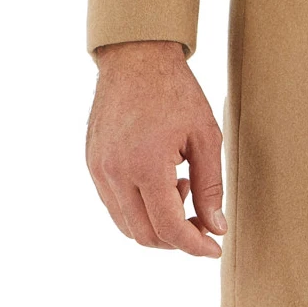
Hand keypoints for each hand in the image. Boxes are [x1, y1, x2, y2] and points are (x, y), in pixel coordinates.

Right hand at [86, 40, 225, 257]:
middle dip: (176, 240)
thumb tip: (216, 227)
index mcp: (145, 166)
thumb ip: (210, 186)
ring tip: (182, 190)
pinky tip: (161, 182)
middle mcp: (114, 173)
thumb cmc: (176, 92)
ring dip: (157, 224)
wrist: (136, 57)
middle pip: (144, 235)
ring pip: (125, 225)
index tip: (214, 249)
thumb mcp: (205, 136)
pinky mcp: (91, 163)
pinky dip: (138, 209)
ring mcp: (98, 170)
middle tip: (202, 225)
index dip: (194, 246)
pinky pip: (113, 204)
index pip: (168, 228)